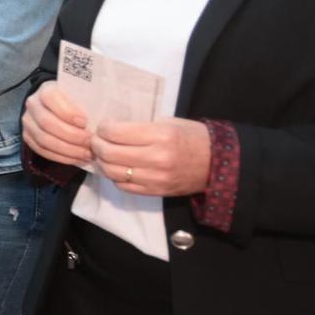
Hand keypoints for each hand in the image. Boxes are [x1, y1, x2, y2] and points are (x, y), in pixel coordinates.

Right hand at [23, 81, 92, 168]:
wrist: (57, 105)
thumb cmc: (74, 100)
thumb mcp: (80, 94)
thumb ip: (87, 101)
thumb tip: (103, 116)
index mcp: (46, 89)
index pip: (51, 99)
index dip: (67, 112)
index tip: (85, 122)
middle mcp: (33, 105)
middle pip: (47, 123)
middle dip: (71, 136)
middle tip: (90, 142)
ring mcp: (28, 122)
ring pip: (44, 140)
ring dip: (68, 150)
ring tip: (86, 153)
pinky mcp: (28, 137)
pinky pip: (42, 151)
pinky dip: (61, 157)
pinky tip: (77, 158)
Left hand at [90, 118, 211, 196]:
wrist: (217, 164)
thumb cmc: (193, 137)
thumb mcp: (169, 123)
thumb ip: (141, 127)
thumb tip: (113, 130)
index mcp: (160, 135)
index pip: (117, 133)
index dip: (104, 129)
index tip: (104, 126)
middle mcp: (156, 158)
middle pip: (110, 153)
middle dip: (97, 145)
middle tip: (96, 140)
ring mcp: (155, 178)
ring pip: (113, 172)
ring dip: (102, 162)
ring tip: (102, 154)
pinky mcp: (155, 192)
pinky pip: (124, 187)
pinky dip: (114, 177)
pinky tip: (116, 168)